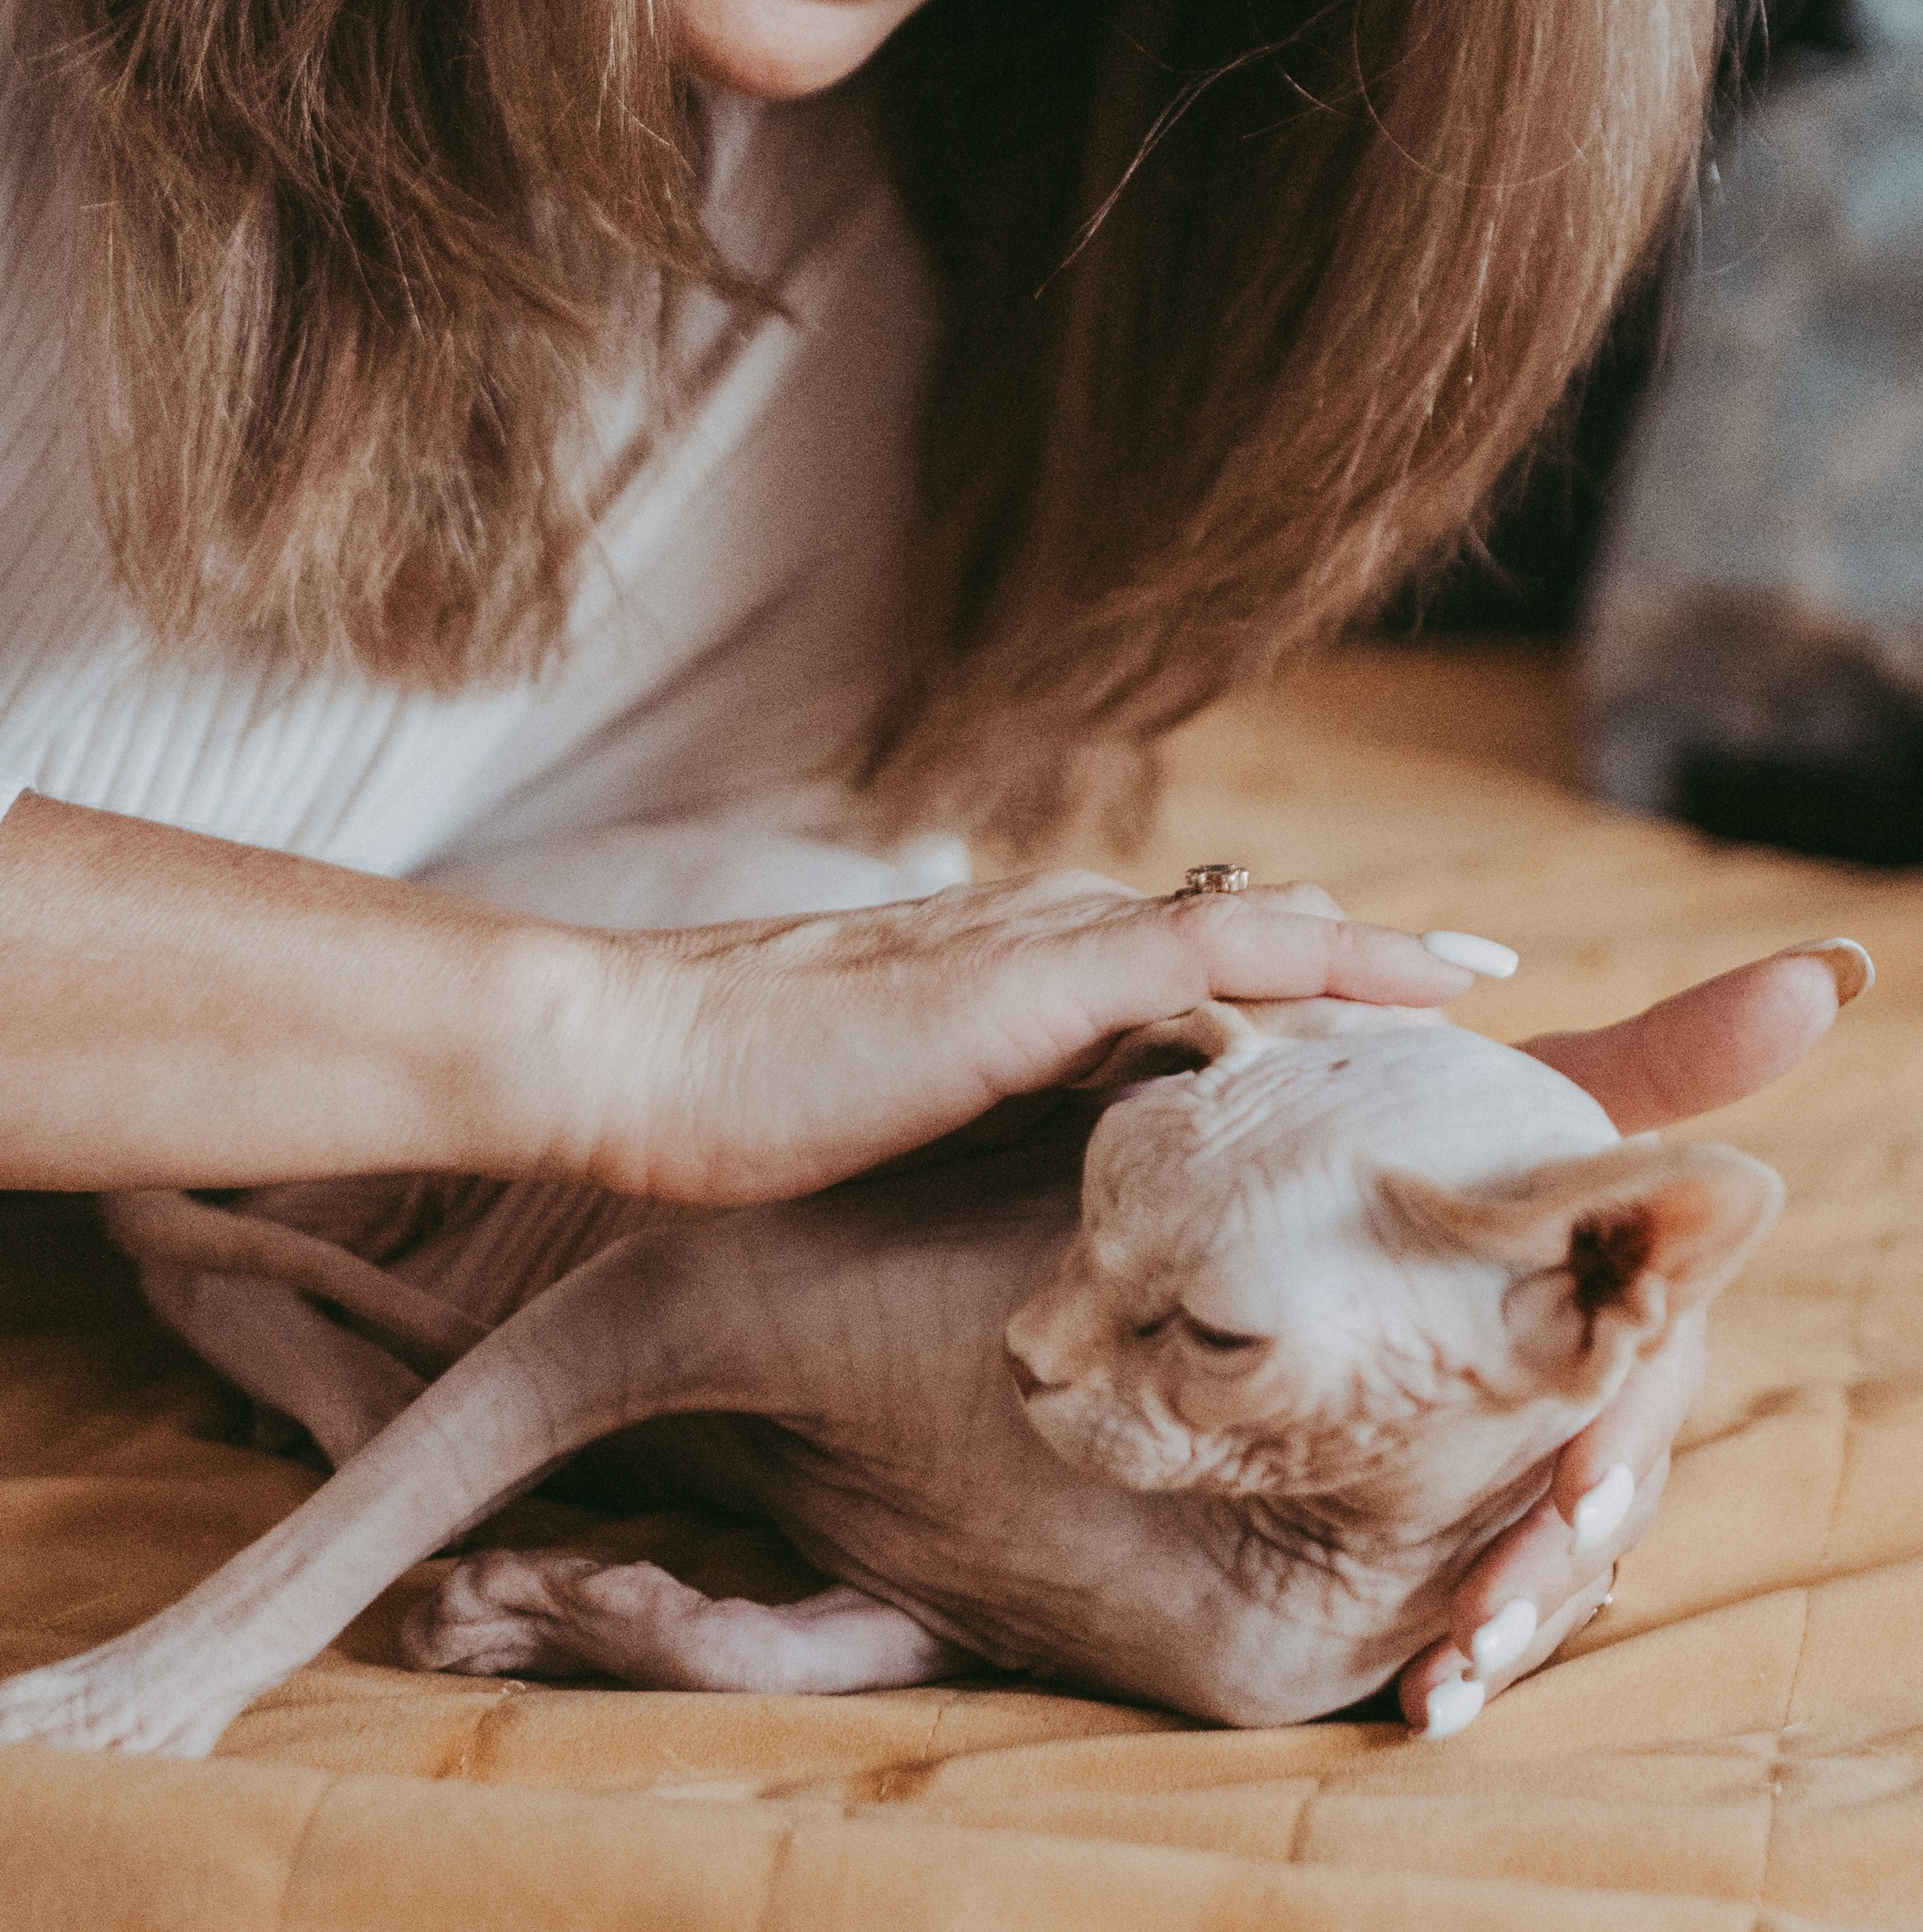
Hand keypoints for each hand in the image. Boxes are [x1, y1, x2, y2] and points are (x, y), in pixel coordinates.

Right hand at [566, 873, 1479, 1204]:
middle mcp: (1037, 935)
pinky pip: (1211, 949)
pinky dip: (1319, 955)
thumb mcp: (879, 1115)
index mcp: (1002, 970)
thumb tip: (1029, 1176)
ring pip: (1239, 927)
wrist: (632, 1056)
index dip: (1275, 974)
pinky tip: (1402, 978)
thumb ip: (962, 1117)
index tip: (1367, 1002)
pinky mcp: (1031, 980)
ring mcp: (1037, 947)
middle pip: (1227, 929)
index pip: (1168, 956)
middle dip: (1344, 956)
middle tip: (1465, 986)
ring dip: (1358, 953)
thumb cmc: (724, 1109)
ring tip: (1471, 978)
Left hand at [1398, 942, 1867, 1738]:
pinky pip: (1497, 1594)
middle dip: (1547, 1565)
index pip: (1646, 1391)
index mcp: (1641, 1315)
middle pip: (1602, 1499)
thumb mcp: (1562, 1096)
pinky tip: (1418, 1706)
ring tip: (1445, 1680)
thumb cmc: (1484, 1141)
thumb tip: (1838, 965)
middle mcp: (1608, 1397)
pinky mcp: (1489, 1511)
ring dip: (1509, 1627)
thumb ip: (1681, 1051)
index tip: (1572, 1495)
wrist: (1367, 1192)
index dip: (1614, 1441)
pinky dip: (1467, 1652)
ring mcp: (1552, 1463)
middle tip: (1480, 1618)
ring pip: (1556, 1565)